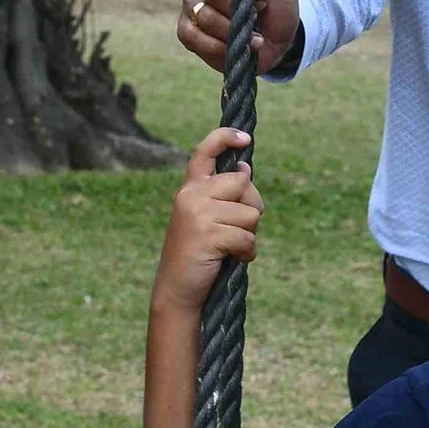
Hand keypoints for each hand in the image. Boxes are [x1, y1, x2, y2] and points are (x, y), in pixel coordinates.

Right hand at [154, 128, 261, 317]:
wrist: (177, 289)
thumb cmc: (197, 254)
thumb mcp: (205, 218)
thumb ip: (222, 195)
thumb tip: (246, 169)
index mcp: (189, 189)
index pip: (204, 152)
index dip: (224, 138)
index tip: (244, 138)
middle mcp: (191, 195)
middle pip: (242, 183)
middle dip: (251, 206)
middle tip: (238, 228)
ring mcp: (198, 214)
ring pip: (250, 213)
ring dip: (249, 235)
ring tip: (230, 248)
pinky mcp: (208, 234)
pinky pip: (247, 237)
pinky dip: (247, 252)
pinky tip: (233, 259)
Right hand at [178, 0, 300, 77]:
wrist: (273, 42)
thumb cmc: (277, 6)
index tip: (262, 0)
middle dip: (239, 9)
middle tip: (255, 17)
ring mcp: (191, 5)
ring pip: (204, 16)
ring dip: (233, 31)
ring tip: (249, 35)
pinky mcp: (186, 31)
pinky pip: (191, 37)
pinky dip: (218, 47)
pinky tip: (234, 48)